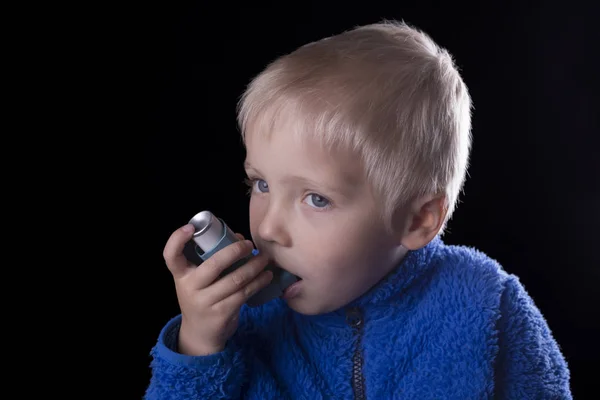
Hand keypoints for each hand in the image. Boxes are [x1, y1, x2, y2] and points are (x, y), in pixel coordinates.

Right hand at [162, 224, 272, 355]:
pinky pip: (243, 294)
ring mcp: (205, 302)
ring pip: (235, 279)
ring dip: (254, 267)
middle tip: (249, 245)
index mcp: (181, 275)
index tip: (190, 228)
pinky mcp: (222, 313)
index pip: (171, 255)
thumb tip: (239, 238)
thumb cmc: (202, 297)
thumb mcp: (197, 280)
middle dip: (235, 251)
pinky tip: (266, 276)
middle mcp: (190, 288)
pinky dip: (258, 282)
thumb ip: (212, 259)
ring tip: (264, 259)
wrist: (200, 334)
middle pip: (214, 265)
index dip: (177, 239)